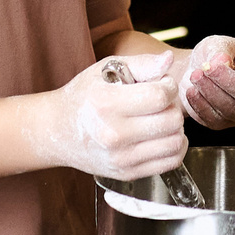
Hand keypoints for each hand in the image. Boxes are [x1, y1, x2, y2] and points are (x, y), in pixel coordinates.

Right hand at [30, 52, 186, 178]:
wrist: (58, 131)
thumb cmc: (84, 97)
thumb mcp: (105, 70)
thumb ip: (141, 64)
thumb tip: (168, 60)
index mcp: (107, 104)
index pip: (160, 96)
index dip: (169, 86)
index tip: (162, 84)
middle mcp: (113, 134)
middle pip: (171, 120)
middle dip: (173, 106)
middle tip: (161, 101)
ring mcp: (121, 158)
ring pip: (175, 142)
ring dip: (176, 127)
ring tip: (161, 118)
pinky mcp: (127, 173)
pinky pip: (170, 162)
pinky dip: (175, 147)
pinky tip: (163, 135)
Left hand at [174, 35, 234, 129]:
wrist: (195, 69)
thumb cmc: (214, 54)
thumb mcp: (218, 43)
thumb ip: (221, 50)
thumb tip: (223, 60)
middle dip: (227, 81)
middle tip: (208, 67)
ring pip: (231, 109)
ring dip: (210, 91)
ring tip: (195, 75)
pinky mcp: (222, 123)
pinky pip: (214, 119)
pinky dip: (200, 104)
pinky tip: (191, 90)